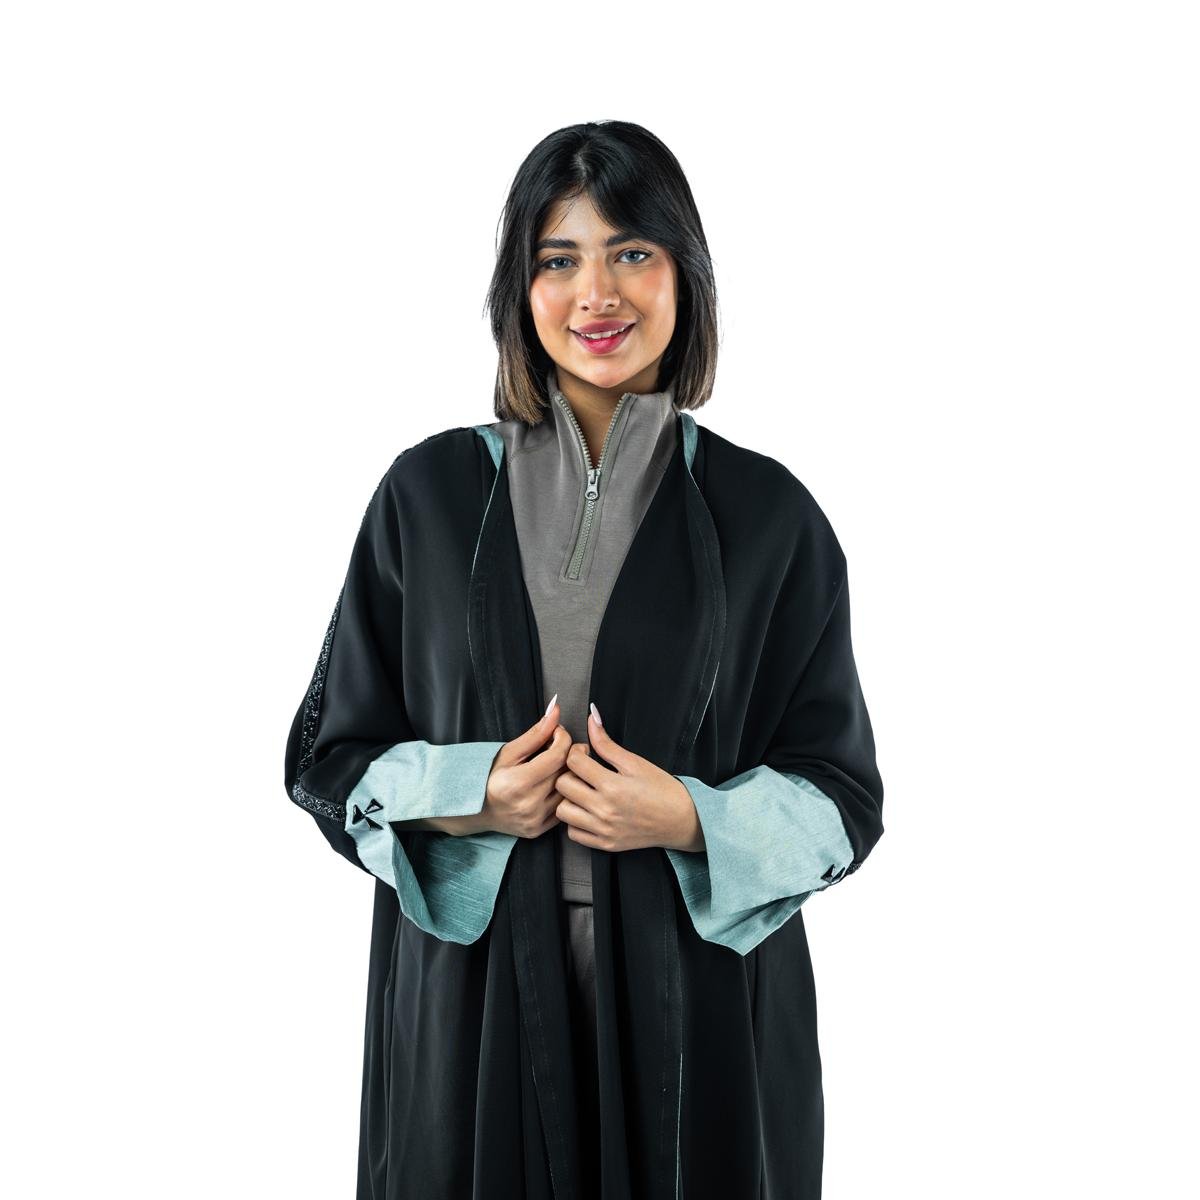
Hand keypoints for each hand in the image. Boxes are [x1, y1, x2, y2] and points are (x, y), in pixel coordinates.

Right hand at [436, 700, 569, 837]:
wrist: (476, 810)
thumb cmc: (489, 778)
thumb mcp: (509, 752)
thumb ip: (535, 734)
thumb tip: (555, 712)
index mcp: (518, 783)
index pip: (558, 755)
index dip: (563, 738)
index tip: (558, 732)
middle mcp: (529, 805)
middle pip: (566, 771)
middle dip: (568, 753)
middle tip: (560, 746)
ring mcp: (536, 820)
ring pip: (570, 790)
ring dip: (569, 773)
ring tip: (557, 765)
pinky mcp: (541, 829)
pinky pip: (565, 807)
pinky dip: (564, 793)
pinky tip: (554, 784)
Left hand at [553, 705, 704, 852]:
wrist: (681, 820)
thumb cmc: (662, 789)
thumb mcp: (635, 762)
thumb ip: (607, 743)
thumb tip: (591, 717)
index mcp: (613, 786)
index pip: (573, 761)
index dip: (577, 751)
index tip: (586, 753)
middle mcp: (604, 810)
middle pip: (563, 785)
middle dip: (570, 773)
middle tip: (583, 771)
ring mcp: (603, 830)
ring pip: (562, 811)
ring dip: (569, 798)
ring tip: (583, 792)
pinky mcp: (605, 844)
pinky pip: (573, 833)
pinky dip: (575, 821)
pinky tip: (587, 811)